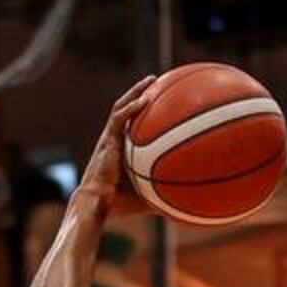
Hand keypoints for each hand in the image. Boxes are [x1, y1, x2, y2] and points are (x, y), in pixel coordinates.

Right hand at [75, 76, 159, 217]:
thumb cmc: (119, 204)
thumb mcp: (147, 197)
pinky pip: (119, 119)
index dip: (143, 110)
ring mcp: (109, 138)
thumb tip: (188, 205)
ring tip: (152, 81)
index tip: (160, 101)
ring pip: (122, 107)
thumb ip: (164, 195)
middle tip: (157, 82)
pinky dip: (131, 108)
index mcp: (121, 149)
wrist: (98, 203)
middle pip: (127, 108)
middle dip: (140, 93)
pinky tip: (145, 100)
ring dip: (136, 92)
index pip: (132, 123)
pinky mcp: (107, 141)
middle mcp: (114, 139)